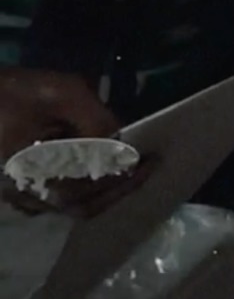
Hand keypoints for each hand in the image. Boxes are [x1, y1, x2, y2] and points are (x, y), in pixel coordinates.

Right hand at [0, 68, 144, 218]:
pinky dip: (78, 187)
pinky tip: (94, 167)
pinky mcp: (10, 185)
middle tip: (146, 167)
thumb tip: (117, 140)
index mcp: (40, 178)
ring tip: (125, 167)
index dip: (129, 176)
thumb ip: (96, 119)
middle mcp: (27, 195)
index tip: (153, 160)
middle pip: (83, 205)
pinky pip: (50, 196)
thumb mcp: (62, 93)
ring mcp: (16, 193)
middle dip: (118, 188)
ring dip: (99, 189)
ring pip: (67, 205)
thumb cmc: (8, 93)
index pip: (95, 188)